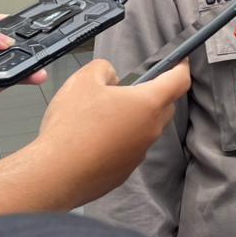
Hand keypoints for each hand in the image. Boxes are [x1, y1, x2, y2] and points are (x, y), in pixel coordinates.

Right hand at [31, 58, 190, 206]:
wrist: (54, 174)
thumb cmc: (71, 126)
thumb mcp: (84, 79)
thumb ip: (104, 69)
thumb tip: (113, 80)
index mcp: (148, 103)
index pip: (179, 81)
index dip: (181, 67)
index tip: (179, 61)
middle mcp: (150, 130)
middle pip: (164, 106)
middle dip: (153, 94)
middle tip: (126, 89)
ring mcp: (138, 154)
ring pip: (145, 129)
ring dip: (133, 119)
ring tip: (102, 116)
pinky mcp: (124, 172)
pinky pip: (129, 149)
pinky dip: (119, 141)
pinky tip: (94, 140)